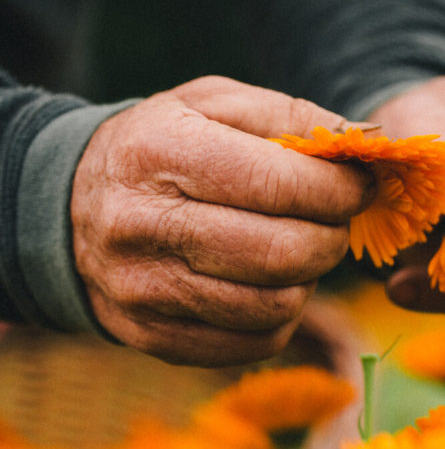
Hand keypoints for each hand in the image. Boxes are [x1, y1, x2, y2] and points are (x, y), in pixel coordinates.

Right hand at [71, 76, 373, 365]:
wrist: (71, 210)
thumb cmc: (163, 148)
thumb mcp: (213, 104)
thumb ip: (291, 116)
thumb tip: (369, 143)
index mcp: (159, 152)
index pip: (276, 184)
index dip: (338, 191)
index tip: (359, 187)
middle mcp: (143, 225)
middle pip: (280, 254)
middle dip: (331, 239)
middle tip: (335, 223)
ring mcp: (145, 291)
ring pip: (274, 307)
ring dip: (308, 280)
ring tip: (299, 251)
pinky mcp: (156, 338)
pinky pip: (254, 343)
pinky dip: (282, 317)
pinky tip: (270, 285)